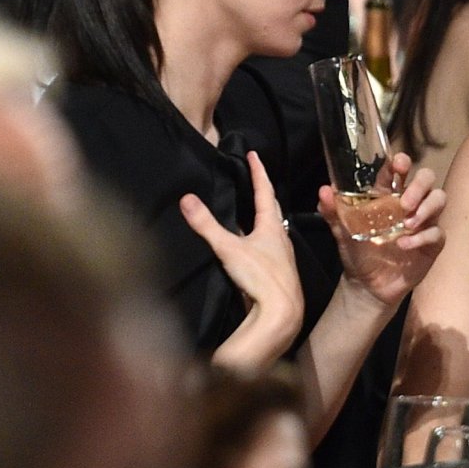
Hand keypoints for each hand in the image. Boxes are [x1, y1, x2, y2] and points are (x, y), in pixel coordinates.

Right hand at [182, 151, 304, 366]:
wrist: (282, 312)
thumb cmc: (261, 277)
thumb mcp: (229, 248)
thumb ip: (206, 225)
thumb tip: (186, 199)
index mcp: (271, 227)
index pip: (265, 191)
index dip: (258, 171)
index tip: (254, 154)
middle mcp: (281, 238)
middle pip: (272, 209)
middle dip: (264, 192)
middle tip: (257, 178)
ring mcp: (281, 257)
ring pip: (273, 230)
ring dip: (263, 218)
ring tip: (252, 211)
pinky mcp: (277, 273)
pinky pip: (269, 249)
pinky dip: (260, 241)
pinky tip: (251, 248)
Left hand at [321, 152, 445, 308]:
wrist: (367, 285)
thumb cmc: (357, 251)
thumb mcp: (341, 231)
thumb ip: (333, 211)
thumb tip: (324, 190)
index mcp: (388, 194)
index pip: (401, 169)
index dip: (402, 162)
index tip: (398, 165)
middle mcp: (409, 203)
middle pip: (427, 178)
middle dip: (419, 185)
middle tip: (405, 203)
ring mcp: (423, 222)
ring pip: (439, 199)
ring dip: (426, 208)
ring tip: (407, 225)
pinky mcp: (431, 243)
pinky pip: (437, 232)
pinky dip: (422, 237)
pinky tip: (404, 245)